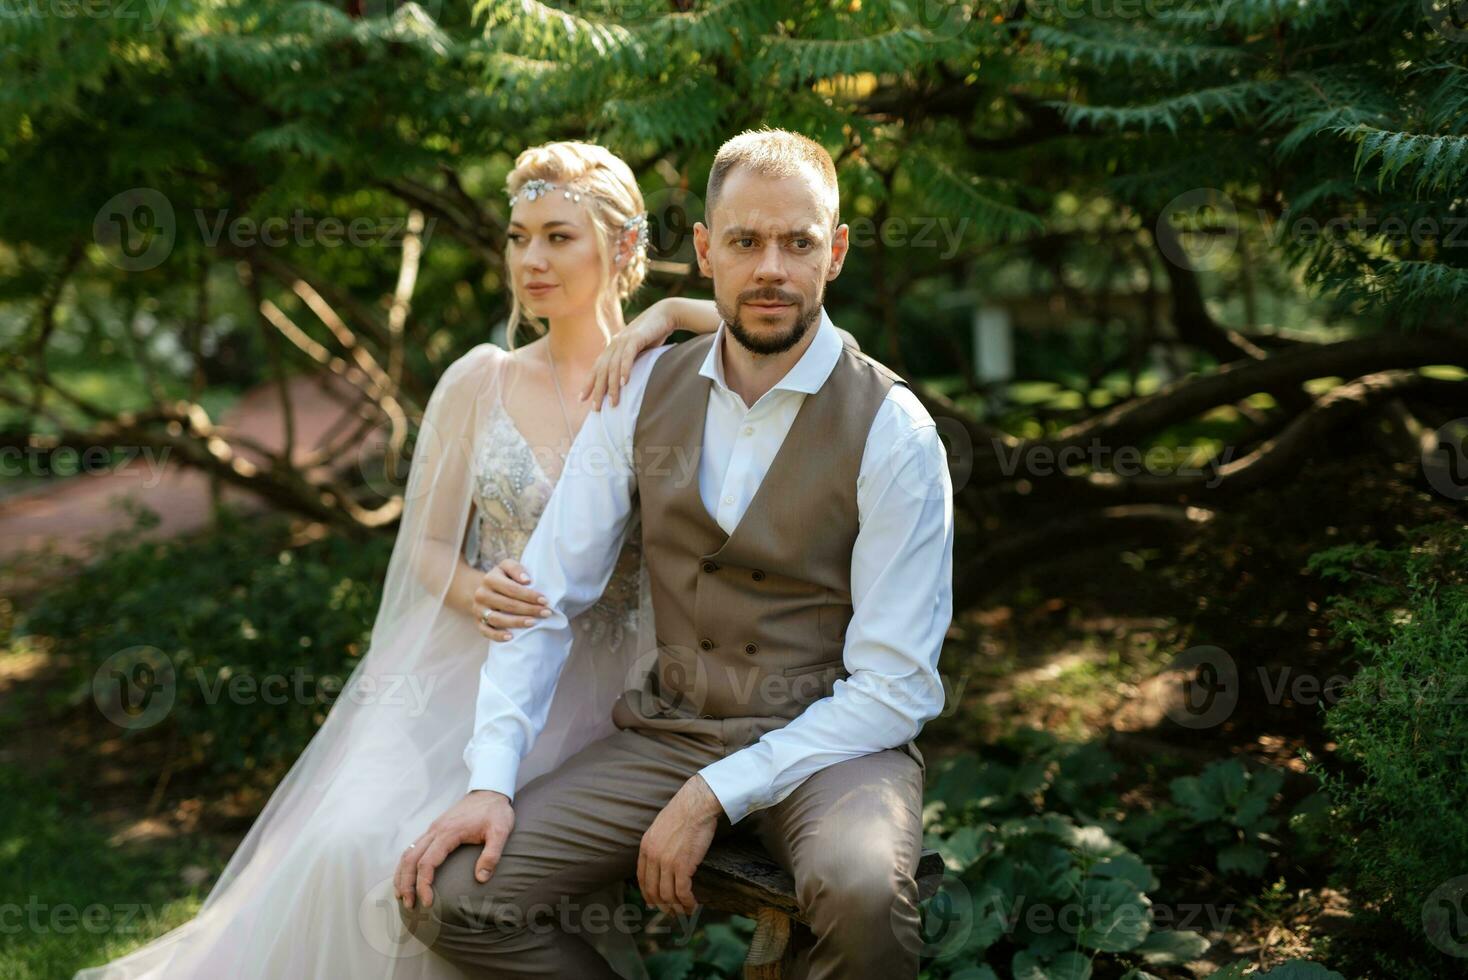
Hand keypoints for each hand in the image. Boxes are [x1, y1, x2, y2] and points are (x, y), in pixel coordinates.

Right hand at [394, 790, 514, 909]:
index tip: (427, 902)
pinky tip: (407, 877)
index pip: (427, 863)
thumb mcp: (501, 831)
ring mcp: (433, 829)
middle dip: (406, 884)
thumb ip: (492, 854)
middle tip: (408, 905)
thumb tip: (481, 878)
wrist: (490, 791)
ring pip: (408, 853)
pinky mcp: (434, 830)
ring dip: (402, 875)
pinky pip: (413, 848)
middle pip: (411, 859)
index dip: (424, 885)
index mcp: (448, 832)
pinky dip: (406, 864)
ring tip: (402, 896)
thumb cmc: (496, 812)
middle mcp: (435, 830)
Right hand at [473, 558, 548, 641]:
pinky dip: (498, 636)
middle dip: (529, 609)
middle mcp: (482, 595)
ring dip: (517, 622)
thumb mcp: (507, 567)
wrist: (484, 590)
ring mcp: (478, 610)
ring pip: (497, 619)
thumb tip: (527, 581)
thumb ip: (516, 569)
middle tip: (546, 613)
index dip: (529, 595)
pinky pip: (486, 632)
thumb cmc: (503, 578)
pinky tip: (511, 637)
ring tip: (533, 623)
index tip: (545, 600)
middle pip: (507, 604)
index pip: (512, 589)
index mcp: (490, 579)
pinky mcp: (478, 623)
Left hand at [579, 298, 681, 410]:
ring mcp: (624, 340)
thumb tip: (626, 381)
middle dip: (598, 391)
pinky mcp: (636, 338)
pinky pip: (627, 357)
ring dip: (612, 386)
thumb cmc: (653, 334)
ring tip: (613, 403)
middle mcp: (614, 344)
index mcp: (613, 347)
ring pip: (613, 367)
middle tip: (596, 408)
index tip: (582, 399)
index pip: (597, 368)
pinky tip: (624, 383)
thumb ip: (630, 362)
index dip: (589, 383)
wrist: (665, 314)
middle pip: (601, 371)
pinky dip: (624, 370)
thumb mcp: (638, 350)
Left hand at [637, 775, 722, 916]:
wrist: (697, 804)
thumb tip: (661, 858)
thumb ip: (657, 844)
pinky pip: (682, 892)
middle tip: (672, 913)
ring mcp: (667, 862)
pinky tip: (693, 904)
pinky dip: (687, 902)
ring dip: (677, 907)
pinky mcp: (683, 866)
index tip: (654, 903)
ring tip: (686, 911)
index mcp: (646, 847)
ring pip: (668, 895)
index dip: (648, 894)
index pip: (642, 878)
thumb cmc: (684, 812)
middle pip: (653, 890)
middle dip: (663, 906)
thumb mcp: (661, 827)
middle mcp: (653, 857)